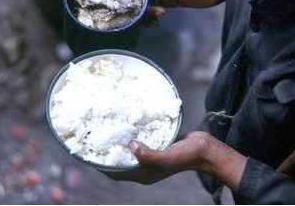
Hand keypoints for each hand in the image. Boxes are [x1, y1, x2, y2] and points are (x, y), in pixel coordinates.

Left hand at [102, 131, 246, 192]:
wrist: (205, 149)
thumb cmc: (187, 155)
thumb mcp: (166, 157)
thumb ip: (148, 155)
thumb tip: (130, 146)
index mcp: (143, 174)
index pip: (115, 172)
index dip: (101, 165)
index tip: (89, 152)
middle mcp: (144, 166)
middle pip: (120, 160)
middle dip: (107, 151)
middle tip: (95, 134)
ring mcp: (151, 155)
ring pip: (129, 149)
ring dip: (119, 140)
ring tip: (107, 126)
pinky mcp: (157, 144)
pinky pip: (141, 140)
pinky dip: (133, 133)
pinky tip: (129, 120)